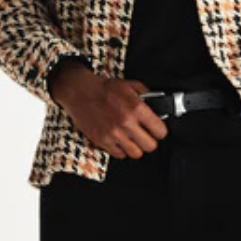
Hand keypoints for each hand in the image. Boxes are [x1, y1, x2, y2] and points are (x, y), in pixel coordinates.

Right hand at [50, 64, 169, 159]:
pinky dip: (122, 150)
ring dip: (136, 147)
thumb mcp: (130, 85)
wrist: (80, 92)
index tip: (158, 130)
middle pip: (150, 146)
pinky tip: (120, 140)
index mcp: (136, 108)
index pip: (160, 131)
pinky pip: (119, 155)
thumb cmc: (104, 88)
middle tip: (146, 135)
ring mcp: (114, 134)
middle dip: (150, 141)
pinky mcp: (102, 141)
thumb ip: (147, 95)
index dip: (160, 131)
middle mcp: (126, 123)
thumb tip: (157, 106)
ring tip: (133, 139)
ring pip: (136, 154)